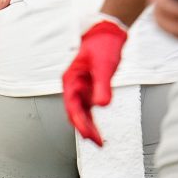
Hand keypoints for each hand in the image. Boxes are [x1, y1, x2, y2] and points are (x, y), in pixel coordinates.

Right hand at [62, 18, 127, 145]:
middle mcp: (73, 85)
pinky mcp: (89, 88)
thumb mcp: (104, 66)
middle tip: (97, 143)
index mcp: (71, 79)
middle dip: (85, 129)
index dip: (80, 122)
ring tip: (99, 141)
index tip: (90, 135)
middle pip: (75, 112)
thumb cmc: (102, 46)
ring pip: (81, 112)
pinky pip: (88, 107)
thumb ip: (103, 86)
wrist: (106, 34)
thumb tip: (101, 104)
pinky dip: (92, 119)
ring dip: (88, 126)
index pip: (73, 106)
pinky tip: (97, 128)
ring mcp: (80, 87)